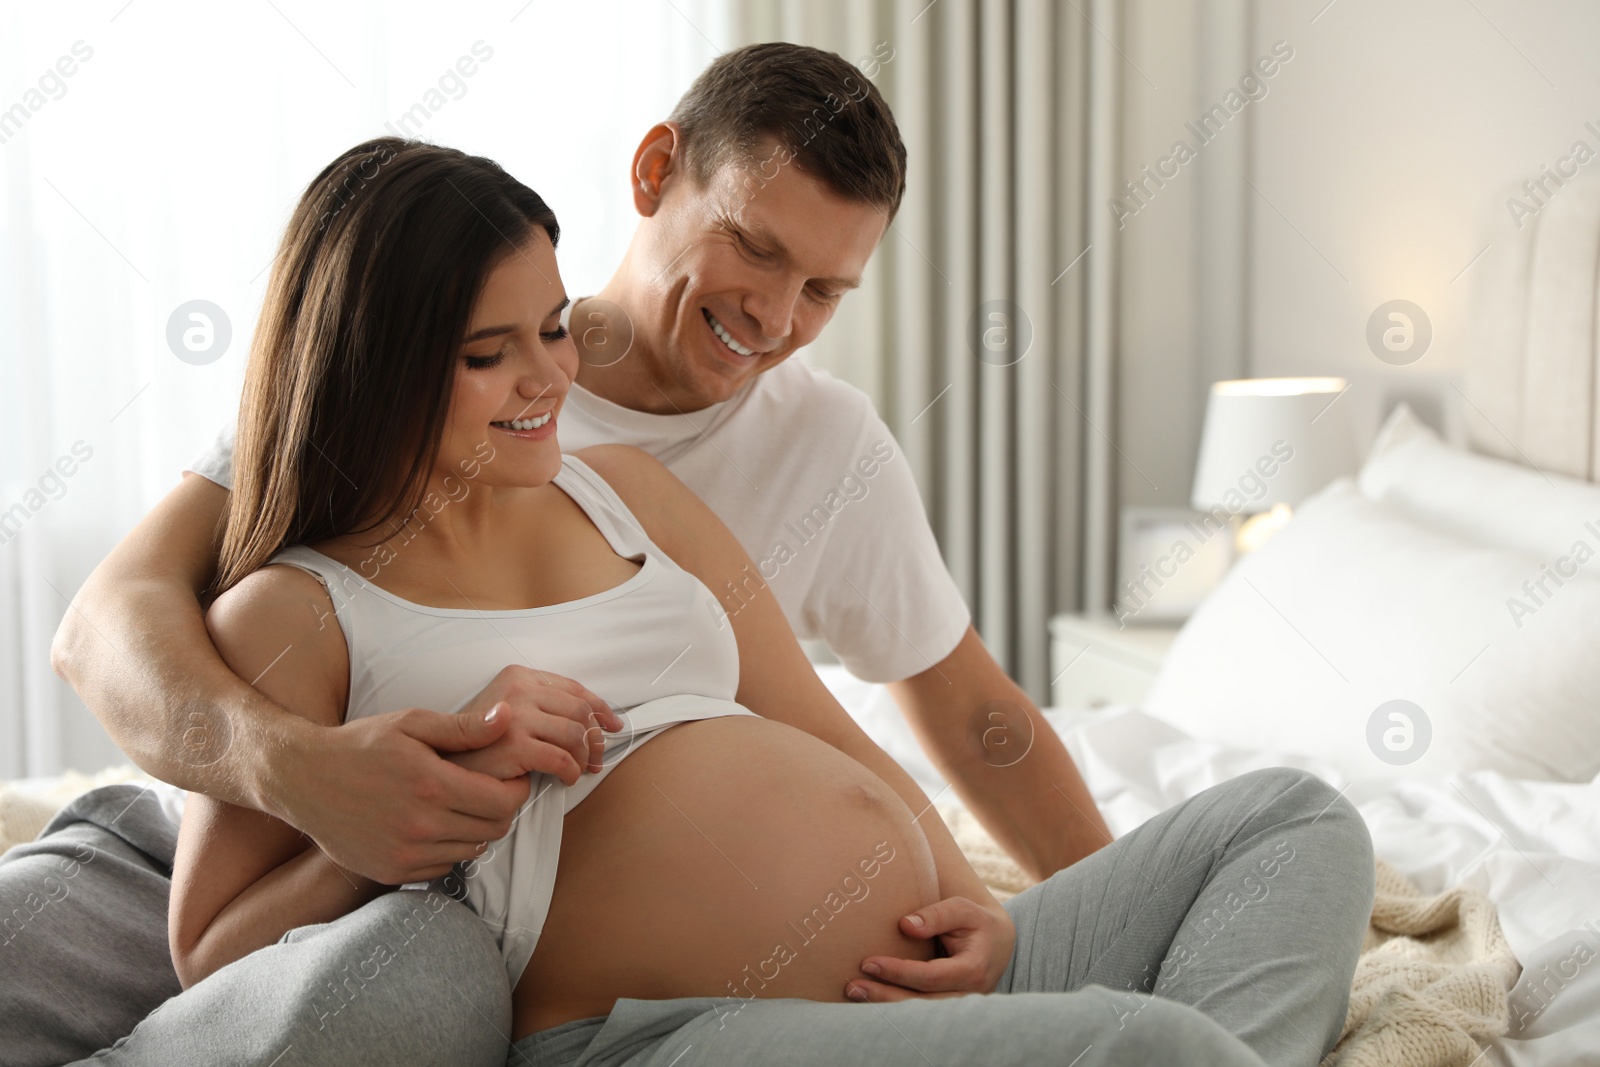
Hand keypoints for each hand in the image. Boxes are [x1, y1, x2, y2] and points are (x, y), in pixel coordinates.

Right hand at [272, 704, 533, 884]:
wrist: (302, 779)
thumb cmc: (359, 745)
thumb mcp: (411, 723)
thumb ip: (463, 727)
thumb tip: (507, 718)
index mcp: (431, 785)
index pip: (504, 802)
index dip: (516, 789)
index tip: (511, 778)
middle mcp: (420, 826)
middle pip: (494, 830)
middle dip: (501, 810)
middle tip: (488, 791)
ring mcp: (404, 853)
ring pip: (471, 850)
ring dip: (476, 830)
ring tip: (461, 806)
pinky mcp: (390, 872)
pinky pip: (442, 866)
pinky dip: (448, 848)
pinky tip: (435, 825)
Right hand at [445, 666, 623, 783]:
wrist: (441, 764)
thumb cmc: (477, 744)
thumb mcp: (507, 712)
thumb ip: (542, 708)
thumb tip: (595, 721)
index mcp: (519, 676)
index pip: (575, 689)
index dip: (600, 709)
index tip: (612, 726)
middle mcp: (518, 689)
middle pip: (580, 710)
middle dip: (596, 738)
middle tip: (596, 759)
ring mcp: (516, 715)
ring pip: (576, 734)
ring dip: (584, 756)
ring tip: (579, 770)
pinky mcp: (514, 744)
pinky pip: (562, 758)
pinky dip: (571, 771)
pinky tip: (565, 779)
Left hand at [845, 896, 1015, 1001]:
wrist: (998, 944)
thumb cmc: (977, 923)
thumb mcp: (963, 910)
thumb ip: (937, 915)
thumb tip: (905, 925)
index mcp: (972, 970)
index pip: (929, 977)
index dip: (898, 972)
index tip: (869, 962)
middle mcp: (966, 995)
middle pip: (921, 1003)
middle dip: (885, 996)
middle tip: (852, 986)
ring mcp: (958, 1006)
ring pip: (919, 1013)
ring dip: (885, 1005)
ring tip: (854, 993)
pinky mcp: (947, 1008)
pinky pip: (920, 1012)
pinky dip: (894, 1006)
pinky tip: (870, 998)